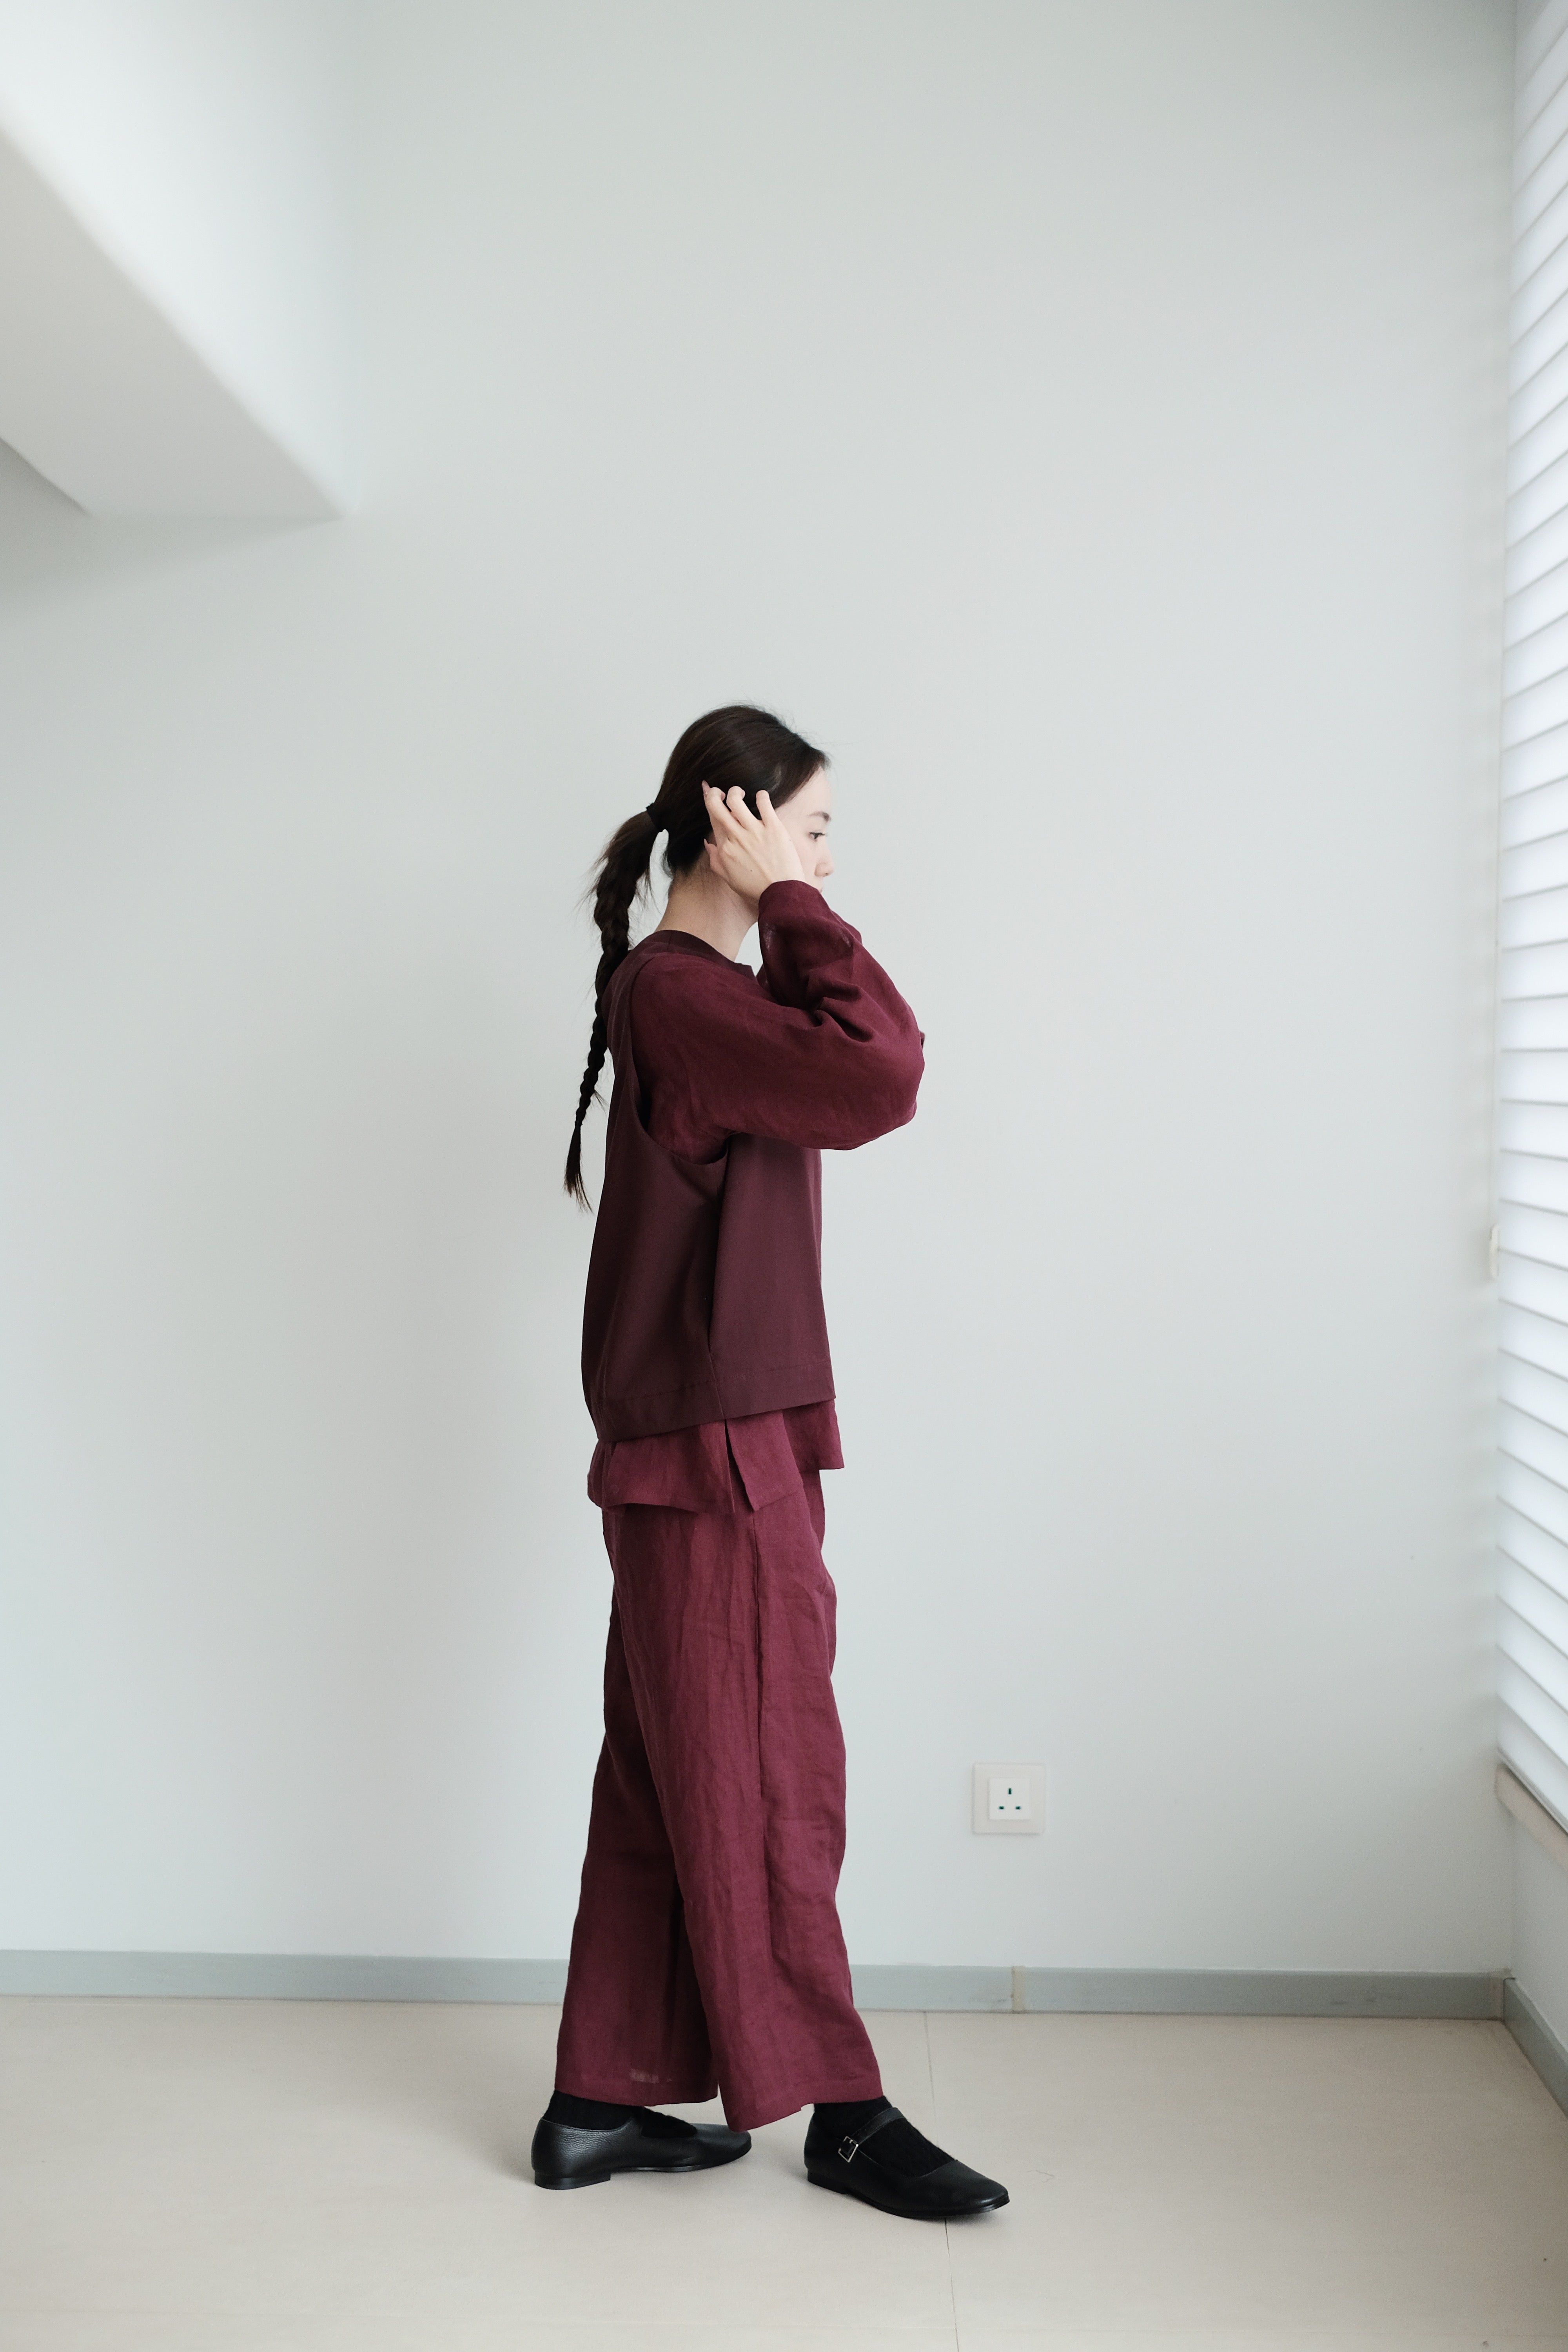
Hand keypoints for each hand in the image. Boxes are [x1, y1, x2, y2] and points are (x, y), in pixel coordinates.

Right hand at [702, 783, 805, 909]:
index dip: (707, 802)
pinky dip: (761, 796)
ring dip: (735, 791)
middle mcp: (736, 837)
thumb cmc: (757, 889)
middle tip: (720, 791)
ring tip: (742, 793)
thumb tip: (708, 844)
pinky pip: (763, 802)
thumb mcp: (729, 879)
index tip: (708, 792)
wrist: (782, 894)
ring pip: (736, 800)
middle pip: (716, 805)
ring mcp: (754, 831)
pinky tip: (761, 798)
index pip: (712, 819)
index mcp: (725, 849)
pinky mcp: (773, 828)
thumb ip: (716, 861)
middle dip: (713, 793)